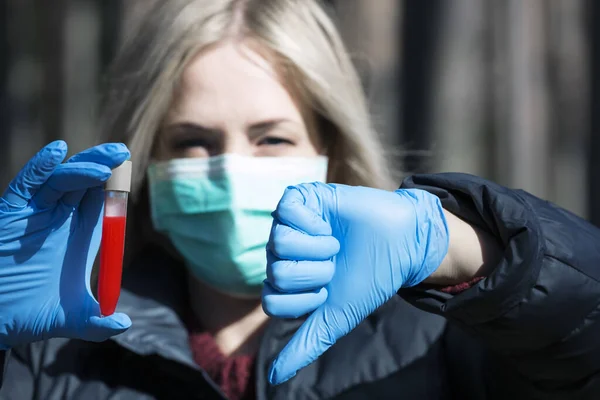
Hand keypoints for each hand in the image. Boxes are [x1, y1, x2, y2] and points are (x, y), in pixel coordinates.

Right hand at [0, 141, 131, 348]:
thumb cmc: (29, 315)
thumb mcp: (71, 319)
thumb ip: (97, 323)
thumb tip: (122, 325)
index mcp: (79, 237)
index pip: (102, 204)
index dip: (114, 188)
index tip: (128, 174)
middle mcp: (60, 220)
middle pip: (85, 184)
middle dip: (103, 166)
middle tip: (121, 153)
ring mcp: (36, 214)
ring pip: (61, 179)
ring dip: (82, 167)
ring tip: (104, 164)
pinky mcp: (11, 212)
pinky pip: (27, 184)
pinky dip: (41, 166)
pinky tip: (57, 152)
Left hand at [262, 182, 448, 383]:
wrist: (400, 243)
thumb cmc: (369, 278)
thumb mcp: (336, 316)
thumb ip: (306, 344)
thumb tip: (275, 379)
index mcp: (287, 280)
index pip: (272, 301)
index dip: (307, 299)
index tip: (330, 290)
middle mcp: (282, 253)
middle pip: (277, 273)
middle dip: (317, 274)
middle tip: (336, 263)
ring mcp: (288, 225)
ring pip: (279, 244)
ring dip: (319, 249)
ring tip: (335, 243)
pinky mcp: (299, 199)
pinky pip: (287, 212)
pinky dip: (314, 223)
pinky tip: (328, 223)